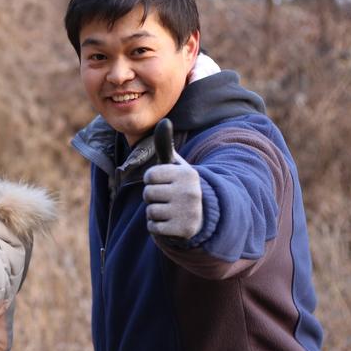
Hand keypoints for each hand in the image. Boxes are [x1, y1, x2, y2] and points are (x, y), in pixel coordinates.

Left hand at [143, 123, 202, 239]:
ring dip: (155, 213)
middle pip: (148, 194)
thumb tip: (164, 121)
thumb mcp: (176, 166)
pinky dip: (157, 227)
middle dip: (153, 198)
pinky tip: (170, 223)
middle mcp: (190, 191)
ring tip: (170, 210)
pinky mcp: (184, 230)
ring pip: (150, 211)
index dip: (153, 181)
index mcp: (187, 174)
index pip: (150, 176)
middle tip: (168, 199)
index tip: (165, 183)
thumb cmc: (180, 186)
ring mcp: (188, 211)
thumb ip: (165, 146)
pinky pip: (153, 227)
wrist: (202, 215)